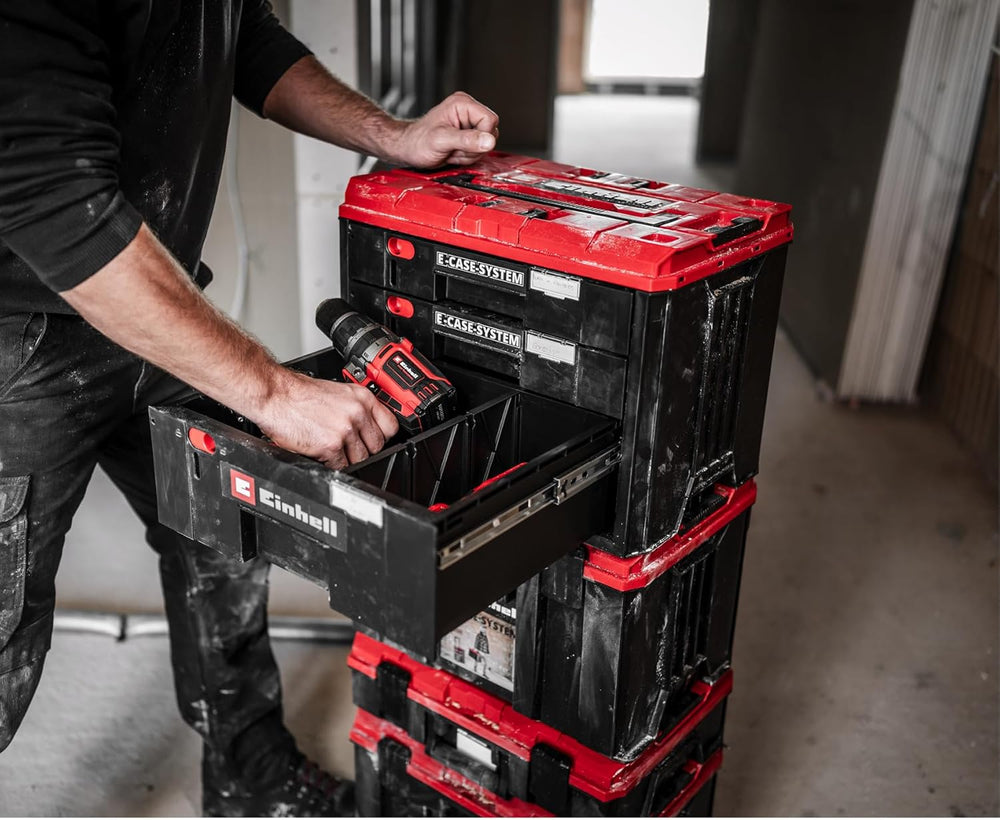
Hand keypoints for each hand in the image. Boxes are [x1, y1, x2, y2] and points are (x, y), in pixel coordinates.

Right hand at [257, 371, 398, 469]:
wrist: (275, 395)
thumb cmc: (300, 394)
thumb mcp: (338, 393)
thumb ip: (357, 408)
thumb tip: (368, 426)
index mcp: (362, 398)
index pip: (391, 426)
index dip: (383, 436)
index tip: (375, 440)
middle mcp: (357, 413)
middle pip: (377, 446)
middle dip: (364, 450)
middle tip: (348, 447)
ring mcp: (345, 430)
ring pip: (361, 458)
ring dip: (347, 459)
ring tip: (333, 450)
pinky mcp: (331, 446)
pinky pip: (342, 467)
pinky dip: (332, 464)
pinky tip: (323, 454)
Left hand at [388, 91, 498, 167]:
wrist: (409, 149)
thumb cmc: (418, 142)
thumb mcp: (442, 140)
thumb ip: (467, 140)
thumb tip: (489, 141)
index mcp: (462, 104)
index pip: (490, 120)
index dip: (481, 137)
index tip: (464, 143)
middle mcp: (468, 110)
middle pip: (491, 133)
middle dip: (474, 148)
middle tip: (454, 147)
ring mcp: (469, 123)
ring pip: (486, 144)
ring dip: (470, 153)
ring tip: (452, 150)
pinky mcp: (468, 134)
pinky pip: (479, 149)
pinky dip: (468, 156)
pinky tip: (454, 152)